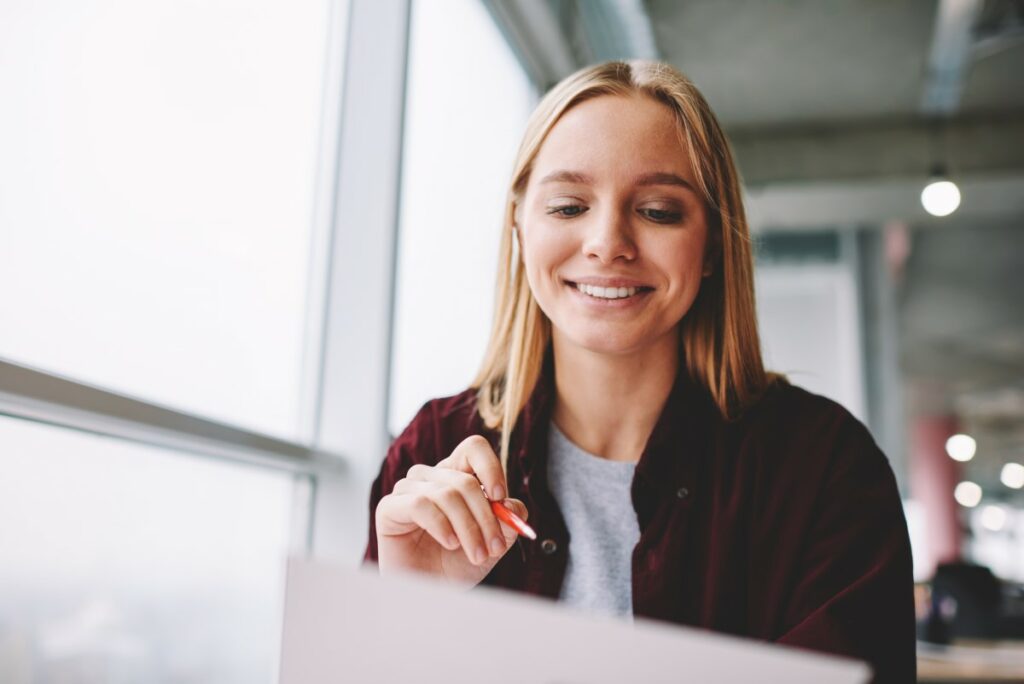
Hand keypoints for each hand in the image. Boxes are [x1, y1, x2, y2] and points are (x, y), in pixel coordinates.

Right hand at [375, 435, 529, 584]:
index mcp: (455, 475)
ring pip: (445, 494)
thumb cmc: (456, 565)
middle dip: (485, 517)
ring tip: (477, 554)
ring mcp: (407, 490)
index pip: (473, 448)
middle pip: (464, 480)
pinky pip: (419, 504)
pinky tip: (450, 543)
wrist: (428, 592)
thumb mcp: (492, 543)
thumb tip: (513, 505)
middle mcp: (430, 476)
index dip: (490, 467)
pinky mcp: (389, 508)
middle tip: (494, 547)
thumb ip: (506, 521)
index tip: (500, 497)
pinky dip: (441, 525)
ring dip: (468, 528)